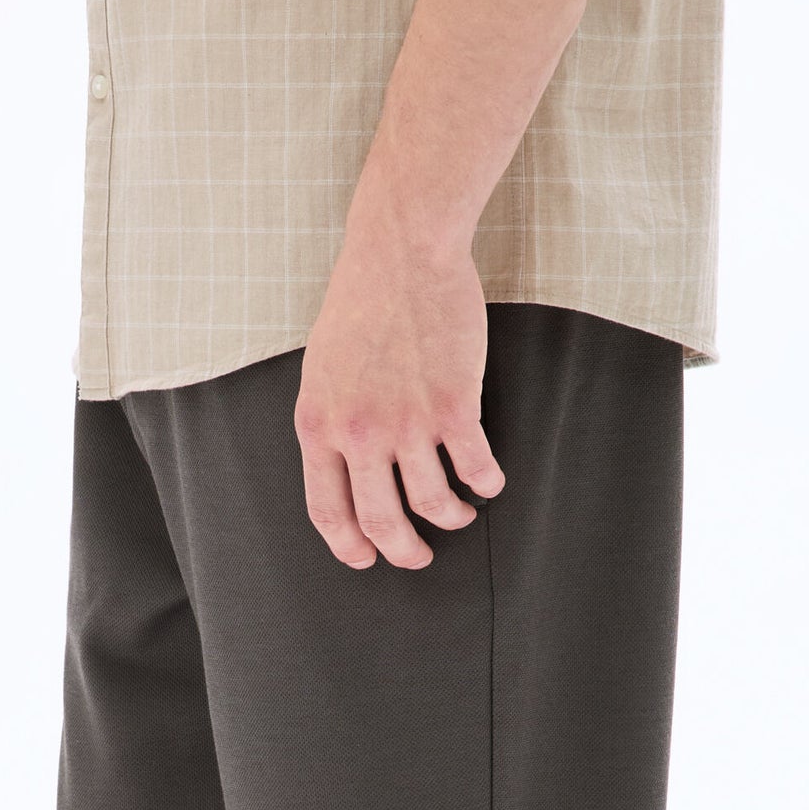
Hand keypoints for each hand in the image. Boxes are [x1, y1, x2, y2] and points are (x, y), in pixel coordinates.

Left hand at [294, 198, 505, 571]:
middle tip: (417, 558)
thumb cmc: (362, 300)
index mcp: (319, 425)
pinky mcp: (454, 407)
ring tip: (458, 515)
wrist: (402, 251)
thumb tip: (345, 464)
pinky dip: (485, 484)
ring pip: (432, 504)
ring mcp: (408, 423)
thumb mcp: (322, 367)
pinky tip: (489, 482)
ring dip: (450, 519)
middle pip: (381, 521)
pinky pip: (474, 468)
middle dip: (403, 552)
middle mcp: (360, 434)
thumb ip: (331, 419)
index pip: (327, 509)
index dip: (348, 545)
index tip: (365, 558)